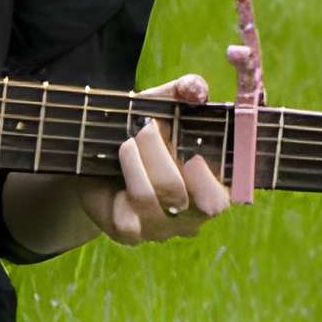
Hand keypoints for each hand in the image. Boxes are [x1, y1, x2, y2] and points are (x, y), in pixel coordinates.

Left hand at [76, 46, 249, 247]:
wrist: (100, 156)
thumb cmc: (145, 131)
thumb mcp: (164, 105)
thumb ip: (185, 91)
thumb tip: (197, 89)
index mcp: (211, 187)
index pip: (221, 200)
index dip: (209, 181)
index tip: (193, 156)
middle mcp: (190, 214)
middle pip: (179, 194)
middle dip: (160, 155)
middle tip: (145, 128)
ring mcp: (160, 227)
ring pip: (151, 199)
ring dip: (135, 160)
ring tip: (127, 141)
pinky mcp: (129, 232)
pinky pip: (128, 216)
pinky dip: (122, 178)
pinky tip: (118, 162)